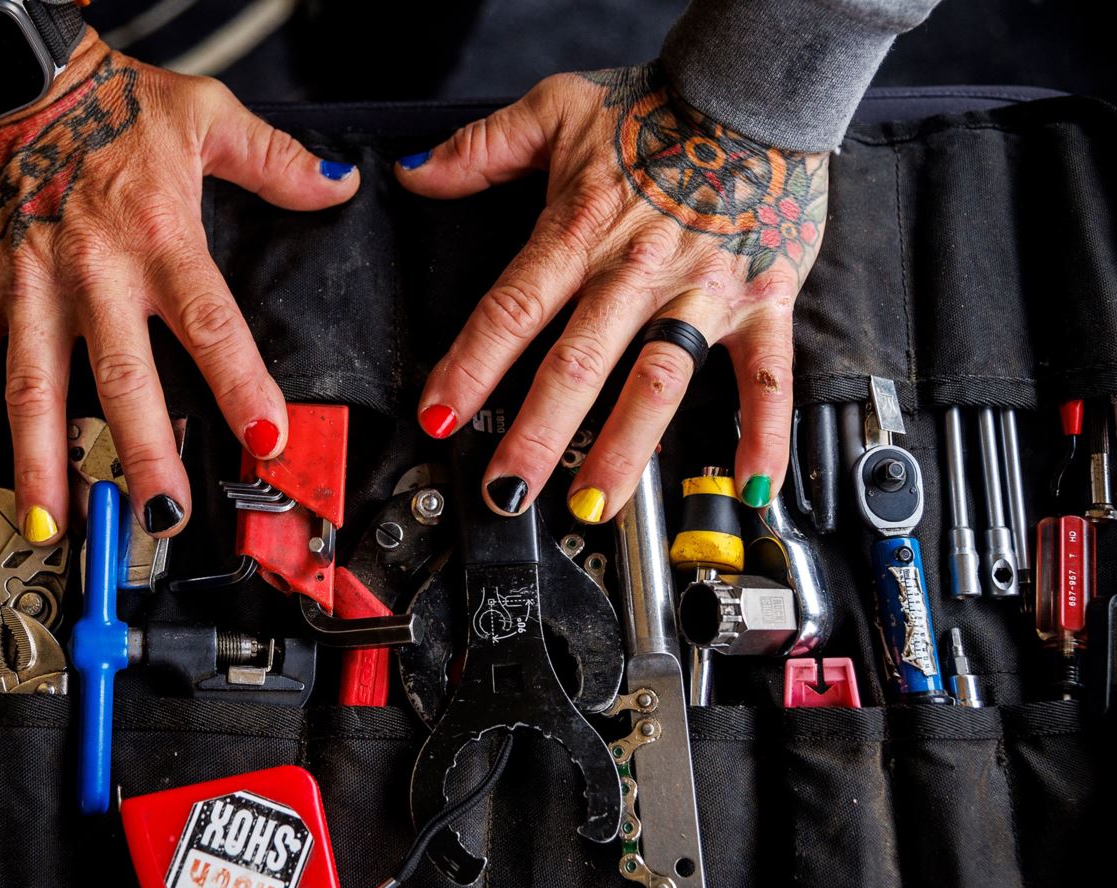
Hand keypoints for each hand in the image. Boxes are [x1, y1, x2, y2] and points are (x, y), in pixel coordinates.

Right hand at [0, 32, 359, 542]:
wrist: (12, 73)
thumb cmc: (109, 99)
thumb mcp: (207, 116)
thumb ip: (276, 162)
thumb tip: (336, 187)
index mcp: (160, 238)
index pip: (211, 325)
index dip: (241, 385)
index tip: (266, 439)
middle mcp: (94, 271)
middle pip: (123, 377)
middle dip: (144, 451)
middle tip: (162, 513)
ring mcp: (29, 284)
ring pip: (36, 386)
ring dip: (43, 460)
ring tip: (56, 523)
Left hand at [397, 66, 828, 520]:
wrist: (756, 89)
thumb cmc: (658, 107)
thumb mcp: (556, 109)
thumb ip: (481, 148)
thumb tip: (416, 172)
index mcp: (582, 229)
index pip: (513, 309)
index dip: (470, 366)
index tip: (440, 414)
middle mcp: (639, 269)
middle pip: (579, 363)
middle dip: (537, 434)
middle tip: (507, 491)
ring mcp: (703, 289)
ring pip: (659, 380)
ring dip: (625, 448)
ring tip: (595, 503)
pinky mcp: (762, 299)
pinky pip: (767, 373)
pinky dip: (763, 430)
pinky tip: (750, 481)